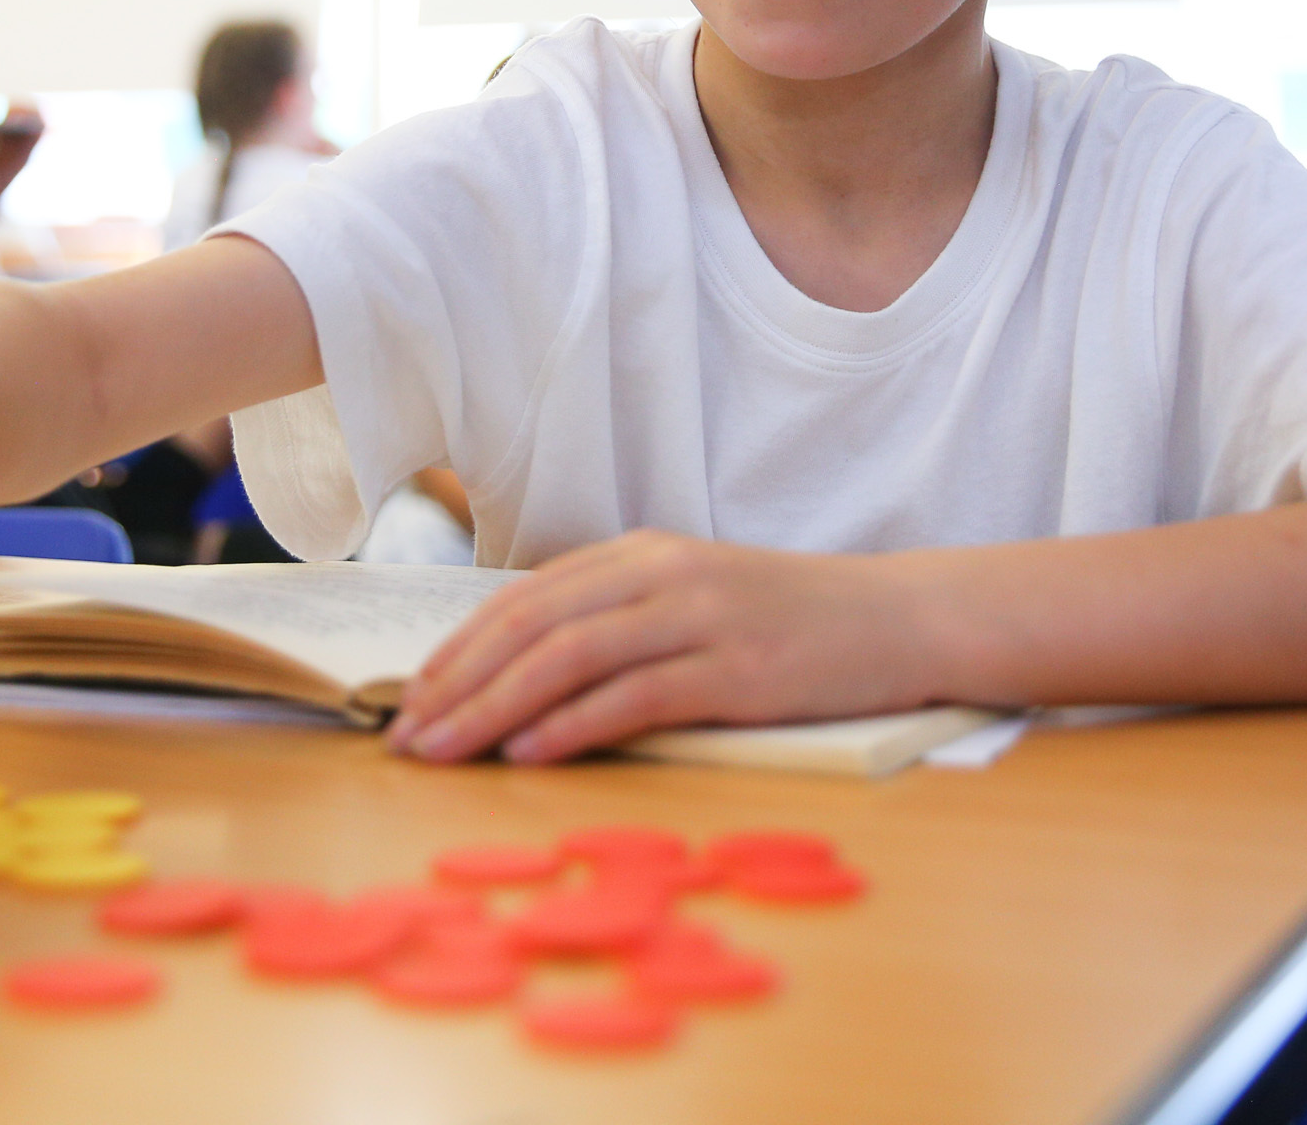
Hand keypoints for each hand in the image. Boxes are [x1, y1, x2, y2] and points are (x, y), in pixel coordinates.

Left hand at [384, 531, 944, 764]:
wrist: (901, 617)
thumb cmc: (792, 622)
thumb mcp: (694, 600)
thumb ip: (620, 623)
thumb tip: (525, 680)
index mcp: (641, 555)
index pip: (525, 599)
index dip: (459, 649)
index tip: (410, 698)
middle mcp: (661, 575)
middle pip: (533, 626)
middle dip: (459, 684)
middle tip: (405, 736)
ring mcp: (700, 618)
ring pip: (570, 657)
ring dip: (495, 708)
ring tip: (446, 750)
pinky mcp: (737, 669)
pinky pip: (637, 695)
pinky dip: (575, 724)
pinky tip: (531, 752)